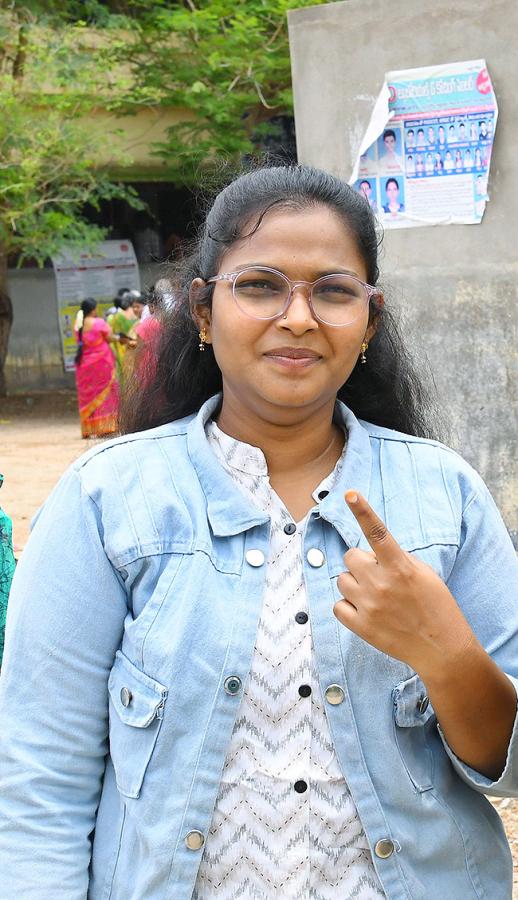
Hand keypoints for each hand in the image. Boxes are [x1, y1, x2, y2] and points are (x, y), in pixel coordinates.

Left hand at [334, 491, 473, 678]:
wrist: (441, 649)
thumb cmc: (436, 607)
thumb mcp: (425, 574)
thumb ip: (397, 560)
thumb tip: (372, 552)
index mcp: (400, 567)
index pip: (378, 533)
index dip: (363, 511)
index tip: (350, 494)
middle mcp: (381, 584)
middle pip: (351, 557)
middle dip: (361, 563)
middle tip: (378, 576)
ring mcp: (369, 605)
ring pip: (342, 580)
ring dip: (354, 584)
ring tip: (376, 596)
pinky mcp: (360, 626)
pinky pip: (338, 605)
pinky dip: (348, 606)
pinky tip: (366, 610)